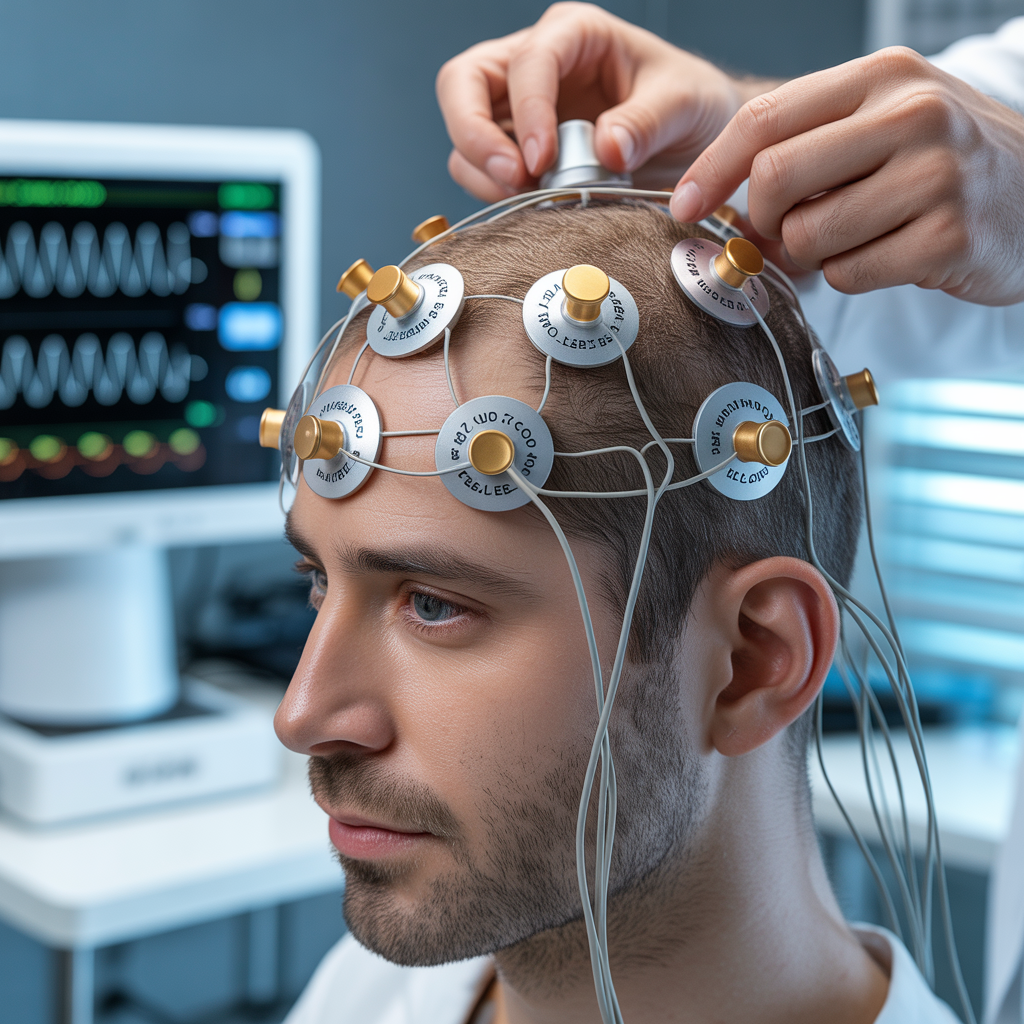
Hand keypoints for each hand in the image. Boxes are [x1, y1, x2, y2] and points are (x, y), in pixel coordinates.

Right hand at [435, 2, 763, 199]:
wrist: (693, 137)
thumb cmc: (688, 102)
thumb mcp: (684, 101)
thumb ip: (647, 121)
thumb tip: (606, 150)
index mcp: (574, 34)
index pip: (526, 60)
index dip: (527, 110)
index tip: (542, 158)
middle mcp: (534, 65)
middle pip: (462, 84)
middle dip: (474, 134)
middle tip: (513, 176)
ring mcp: (517, 109)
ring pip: (463, 133)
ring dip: (486, 172)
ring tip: (533, 196)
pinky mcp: (515, 149)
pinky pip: (480, 170)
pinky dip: (496, 191)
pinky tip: (534, 202)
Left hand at [671, 47, 1023, 305]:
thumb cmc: (941, 163)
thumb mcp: (882, 123)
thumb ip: (806, 144)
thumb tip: (716, 200)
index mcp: (882, 77)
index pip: (764, 119)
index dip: (711, 170)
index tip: (684, 205)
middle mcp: (912, 114)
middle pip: (775, 179)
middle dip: (762, 219)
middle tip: (780, 231)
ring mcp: (935, 175)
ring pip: (807, 235)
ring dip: (810, 254)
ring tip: (851, 238)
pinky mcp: (948, 237)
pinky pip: (848, 274)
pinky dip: (849, 276)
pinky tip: (886, 254)